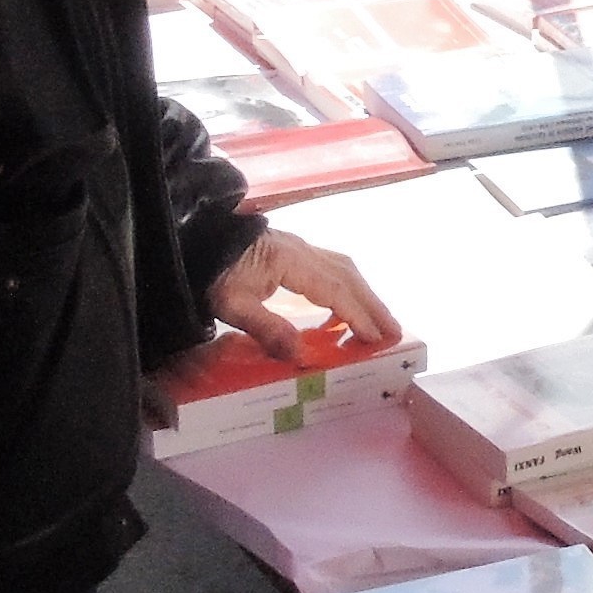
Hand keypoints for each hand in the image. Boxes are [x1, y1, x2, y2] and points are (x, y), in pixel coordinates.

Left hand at [206, 232, 401, 356]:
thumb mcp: (231, 304)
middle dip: (374, 305)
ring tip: (380, 320)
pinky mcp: (293, 250)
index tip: (376, 338)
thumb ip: (266, 328)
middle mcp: (303, 251)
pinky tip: (348, 301)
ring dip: (366, 294)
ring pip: (344, 268)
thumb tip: (299, 354)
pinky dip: (349, 285)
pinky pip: (332, 266)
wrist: (197, 238)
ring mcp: (300, 248)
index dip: (358, 315)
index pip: (335, 290)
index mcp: (291, 262)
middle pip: (349, 276)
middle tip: (395, 332)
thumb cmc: (213, 272)